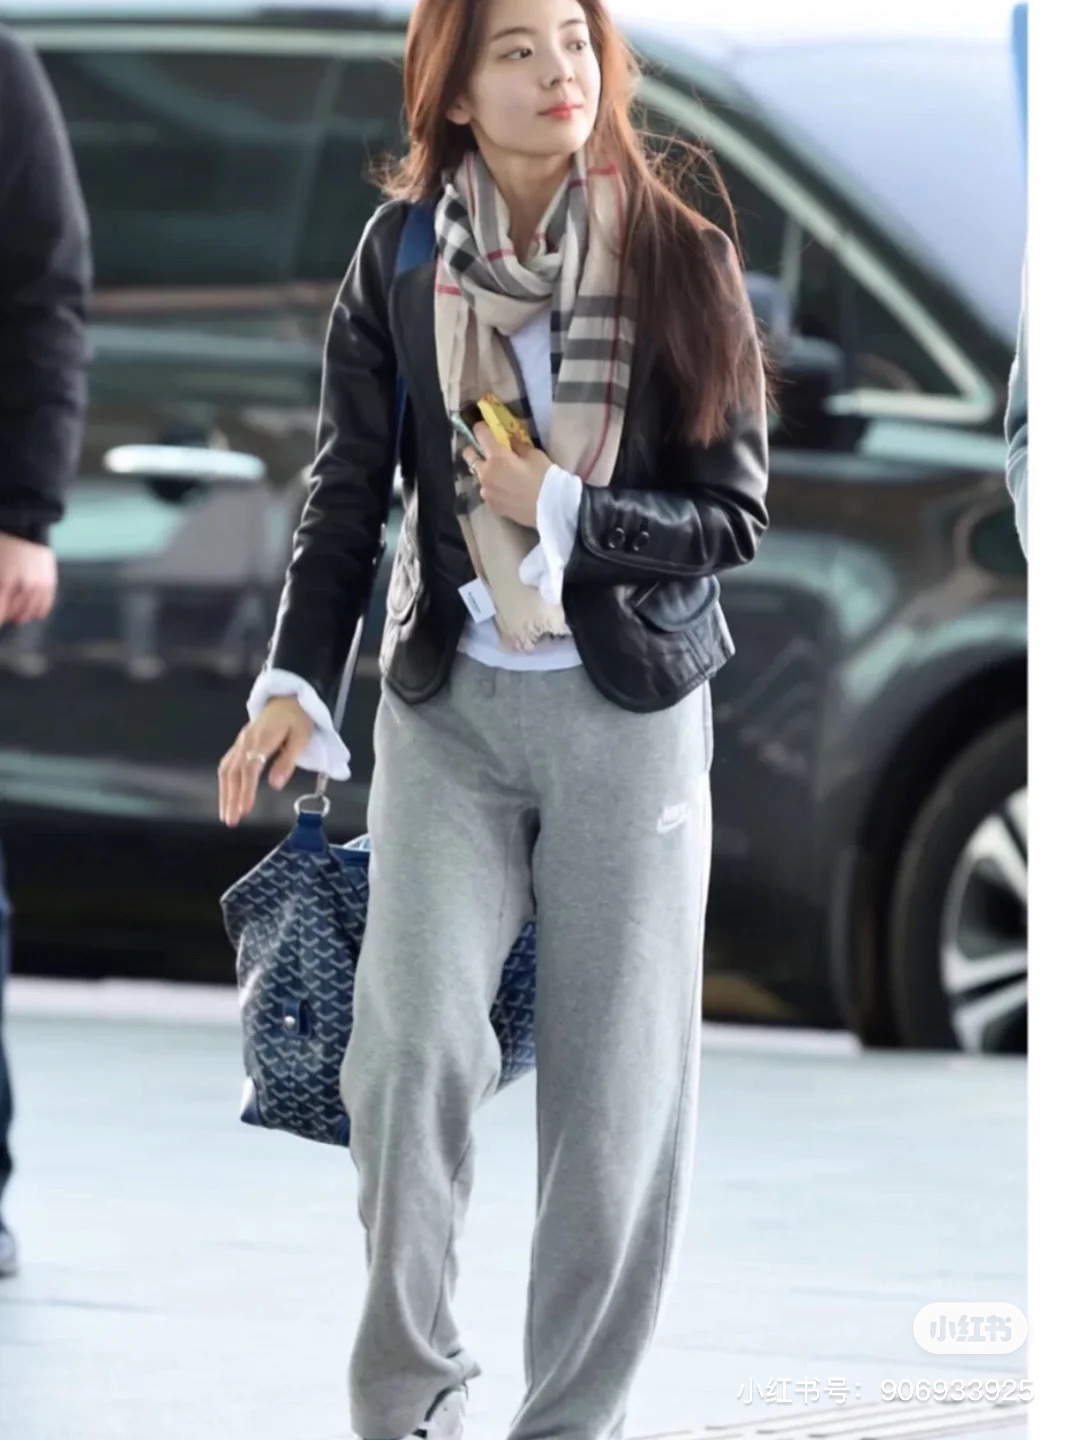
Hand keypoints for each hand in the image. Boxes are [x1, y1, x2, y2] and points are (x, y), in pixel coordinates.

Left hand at [0, 532, 57, 625]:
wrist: (23, 527)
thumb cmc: (3, 545)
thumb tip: (2, 605)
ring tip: (14, 604)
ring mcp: (39, 587)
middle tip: (5, 604)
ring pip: (28, 615)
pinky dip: (34, 610)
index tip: (1, 611)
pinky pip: (43, 608)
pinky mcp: (50, 585)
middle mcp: (23, 587)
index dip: (0, 615)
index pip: (1, 615)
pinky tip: (27, 604)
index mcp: (4, 582)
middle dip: (7, 612)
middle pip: (13, 616)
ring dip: (19, 613)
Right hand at [217, 696, 313, 826]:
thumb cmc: (298, 718)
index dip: (246, 790)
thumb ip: (288, 761)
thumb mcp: (301, 737)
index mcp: (262, 739)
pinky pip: (227, 764)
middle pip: (233, 772)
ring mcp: (241, 741)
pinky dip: (225, 782)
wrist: (287, 698)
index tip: (244, 809)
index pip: (250, 769)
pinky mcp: (240, 743)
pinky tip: (226, 796)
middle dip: (230, 798)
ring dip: (224, 793)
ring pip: (226, 769)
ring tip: (226, 815)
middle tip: (230, 821)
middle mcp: (246, 741)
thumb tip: (275, 784)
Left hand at [463, 423, 550, 529]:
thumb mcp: (534, 455)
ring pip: (478, 475)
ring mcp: (486, 491)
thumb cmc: (545, 478)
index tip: (487, 428)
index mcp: (496, 456)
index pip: (479, 433)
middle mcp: (485, 473)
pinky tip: (507, 490)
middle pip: (469, 455)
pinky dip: (493, 487)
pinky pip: (487, 491)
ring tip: (502, 476)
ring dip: (486, 471)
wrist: (552, 509)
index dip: (482, 428)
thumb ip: (517, 446)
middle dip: (476, 450)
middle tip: (488, 451)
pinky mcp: (491, 505)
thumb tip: (509, 441)